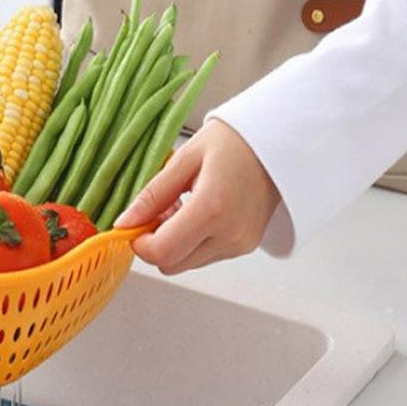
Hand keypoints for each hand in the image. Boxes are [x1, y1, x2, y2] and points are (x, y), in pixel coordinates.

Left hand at [114, 118, 280, 273]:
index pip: (162, 251)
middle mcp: (229, 234)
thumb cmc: (235, 141)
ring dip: (173, 244)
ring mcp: (239, 244)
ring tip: (181, 207)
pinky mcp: (245, 246)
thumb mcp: (184, 158)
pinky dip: (192, 242)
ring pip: (186, 263)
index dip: (140, 244)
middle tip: (159, 210)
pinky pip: (204, 257)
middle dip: (155, 244)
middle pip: (171, 264)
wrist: (282, 142)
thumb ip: (152, 195)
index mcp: (212, 208)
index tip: (134, 225)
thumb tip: (124, 223)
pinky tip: (197, 214)